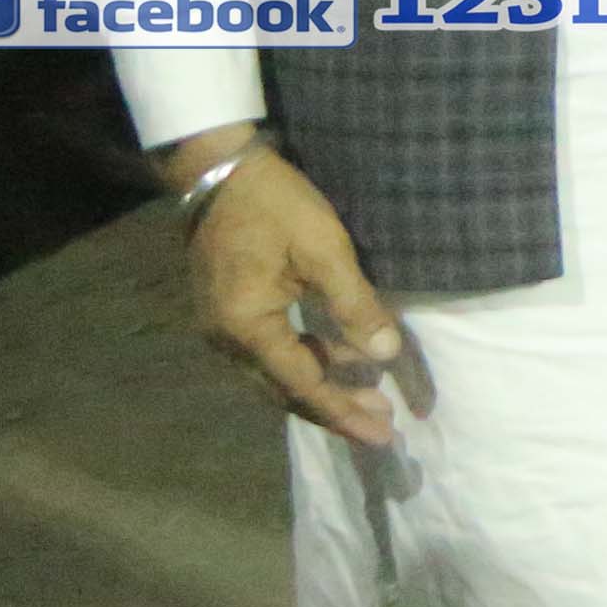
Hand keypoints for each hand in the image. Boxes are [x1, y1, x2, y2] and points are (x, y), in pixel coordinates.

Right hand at [188, 143, 402, 447]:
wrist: (219, 172)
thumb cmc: (276, 205)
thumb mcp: (325, 250)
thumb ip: (355, 305)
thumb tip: (386, 354)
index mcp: (247, 327)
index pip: (303, 385)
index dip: (344, 412)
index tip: (383, 435)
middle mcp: (225, 340)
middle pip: (284, 390)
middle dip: (334, 410)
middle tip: (382, 425)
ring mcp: (219, 328)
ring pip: (273, 376)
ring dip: (319, 389)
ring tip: (368, 398)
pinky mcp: (224, 314)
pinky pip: (266, 355)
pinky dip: (302, 364)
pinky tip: (335, 360)